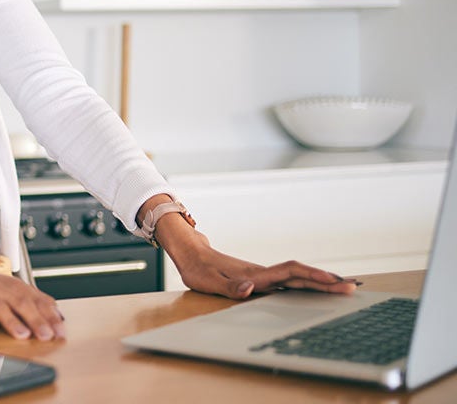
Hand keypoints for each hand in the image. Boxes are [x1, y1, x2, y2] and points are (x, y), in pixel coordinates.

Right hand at [0, 220, 64, 339]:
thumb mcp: (14, 288)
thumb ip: (36, 301)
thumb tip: (60, 318)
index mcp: (15, 288)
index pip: (37, 301)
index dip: (50, 316)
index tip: (61, 332)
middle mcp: (1, 291)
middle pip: (21, 303)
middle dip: (36, 320)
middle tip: (47, 336)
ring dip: (11, 321)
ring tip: (22, 335)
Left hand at [171, 237, 359, 298]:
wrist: (192, 254)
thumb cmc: (198, 269)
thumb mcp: (208, 281)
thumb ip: (230, 286)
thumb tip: (251, 288)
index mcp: (255, 275)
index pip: (290, 273)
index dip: (312, 276)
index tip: (333, 280)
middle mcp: (263, 273)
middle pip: (300, 276)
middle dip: (326, 281)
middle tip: (352, 287)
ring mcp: (264, 275)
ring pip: (297, 278)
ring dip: (320, 283)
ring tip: (343, 288)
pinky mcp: (261, 279)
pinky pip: (289, 282)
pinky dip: (306, 285)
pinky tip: (316, 291)